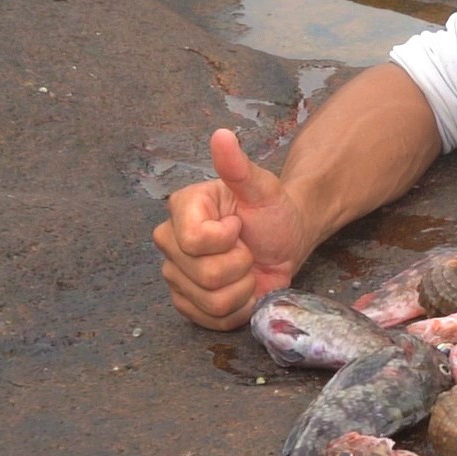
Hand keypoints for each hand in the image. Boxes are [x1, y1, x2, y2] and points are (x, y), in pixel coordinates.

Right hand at [152, 129, 307, 329]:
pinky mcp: (187, 304)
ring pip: (210, 302)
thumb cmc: (273, 212)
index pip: (195, 241)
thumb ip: (238, 167)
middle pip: (204, 275)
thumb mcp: (263, 188)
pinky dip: (238, 309)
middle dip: (240, 265)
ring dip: (242, 289)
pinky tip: (243, 289)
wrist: (287, 242)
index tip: (240, 226)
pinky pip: (211, 320)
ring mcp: (176, 276)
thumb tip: (221, 135)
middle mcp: (170, 242)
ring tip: (247, 269)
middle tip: (248, 249)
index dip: (228, 239)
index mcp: (182, 209)